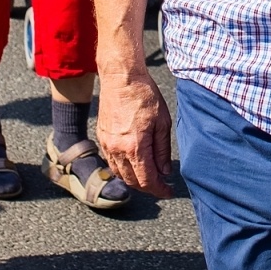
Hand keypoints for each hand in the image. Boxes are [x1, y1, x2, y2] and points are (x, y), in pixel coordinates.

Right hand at [97, 71, 173, 196]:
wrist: (121, 78)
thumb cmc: (144, 95)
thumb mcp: (162, 122)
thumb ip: (162, 150)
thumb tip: (164, 171)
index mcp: (135, 147)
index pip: (147, 180)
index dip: (159, 190)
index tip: (168, 192)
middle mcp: (118, 149)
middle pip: (132, 181)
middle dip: (147, 187)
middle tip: (161, 185)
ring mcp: (107, 144)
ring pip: (119, 173)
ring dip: (134, 179)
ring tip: (149, 174)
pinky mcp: (102, 137)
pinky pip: (111, 161)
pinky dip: (123, 167)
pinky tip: (134, 162)